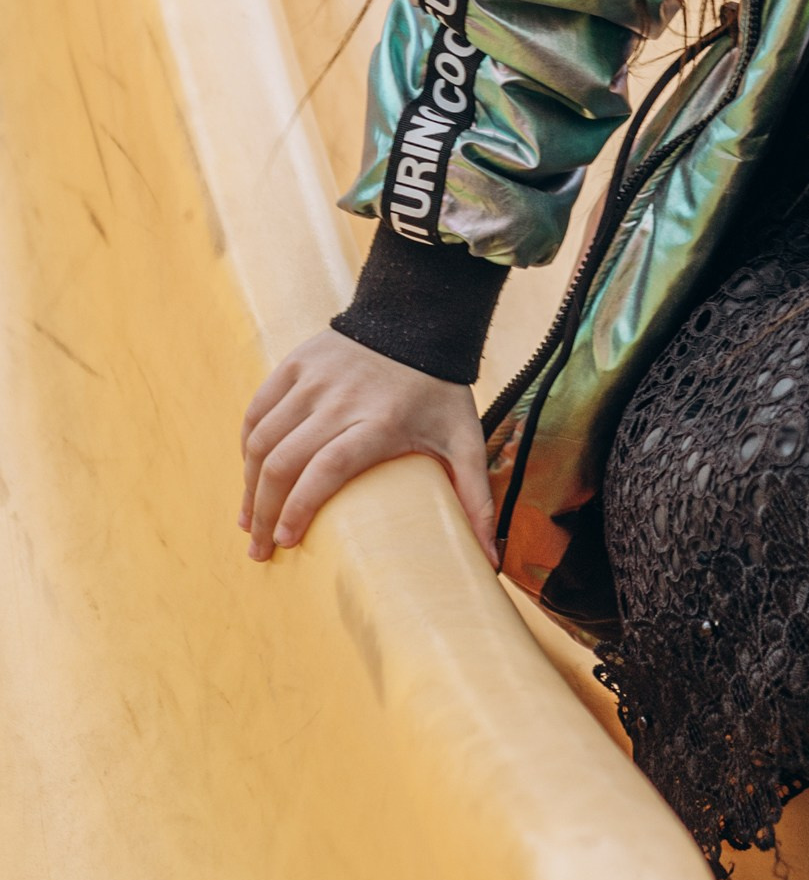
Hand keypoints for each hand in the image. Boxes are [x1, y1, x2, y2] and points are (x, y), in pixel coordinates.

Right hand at [240, 329, 496, 564]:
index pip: (327, 468)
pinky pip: (257, 410)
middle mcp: (340, 400)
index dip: (300, 507)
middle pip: (285, 461)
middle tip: (261, 550)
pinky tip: (249, 474)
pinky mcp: (295, 364)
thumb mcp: (465, 440)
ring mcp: (313, 379)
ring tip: (249, 521)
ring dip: (248, 485)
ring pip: (263, 439)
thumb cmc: (441, 389)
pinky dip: (247, 447)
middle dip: (264, 512)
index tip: (286, 542)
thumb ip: (476, 499)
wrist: (418, 317)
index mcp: (380, 421)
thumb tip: (491, 562)